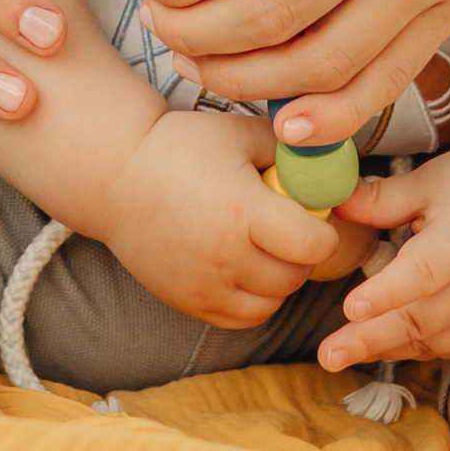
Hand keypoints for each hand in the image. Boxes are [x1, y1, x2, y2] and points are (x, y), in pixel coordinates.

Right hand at [94, 108, 353, 327]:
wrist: (115, 176)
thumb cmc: (180, 146)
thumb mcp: (238, 133)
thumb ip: (289, 149)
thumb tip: (334, 161)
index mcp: (243, 211)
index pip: (314, 245)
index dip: (324, 231)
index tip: (314, 213)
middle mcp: (226, 256)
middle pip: (295, 276)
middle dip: (303, 253)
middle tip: (291, 227)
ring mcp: (206, 285)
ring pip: (273, 302)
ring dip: (280, 279)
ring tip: (266, 246)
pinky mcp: (190, 303)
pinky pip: (243, 318)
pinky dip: (255, 299)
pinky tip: (245, 266)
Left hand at [316, 140, 449, 372]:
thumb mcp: (431, 180)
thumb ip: (381, 198)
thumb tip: (330, 205)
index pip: (422, 272)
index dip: (386, 292)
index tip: (350, 307)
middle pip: (420, 318)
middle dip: (370, 338)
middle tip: (327, 353)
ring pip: (432, 340)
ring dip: (387, 346)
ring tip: (341, 352)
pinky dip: (417, 346)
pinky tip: (384, 342)